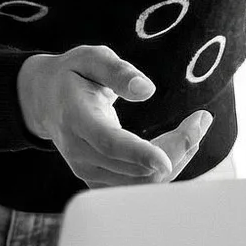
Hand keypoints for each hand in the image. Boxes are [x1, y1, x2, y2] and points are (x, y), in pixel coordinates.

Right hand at [18, 46, 211, 186]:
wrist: (45, 101)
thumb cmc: (73, 75)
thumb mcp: (90, 58)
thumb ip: (117, 70)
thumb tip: (146, 89)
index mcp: (76, 118)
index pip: (107, 143)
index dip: (138, 154)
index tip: (166, 159)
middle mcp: (79, 153)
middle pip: (133, 168)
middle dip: (175, 149)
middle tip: (200, 120)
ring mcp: (88, 172)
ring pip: (141, 183)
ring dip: (175, 160)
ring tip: (194, 128)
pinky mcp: (99, 182)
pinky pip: (138, 187)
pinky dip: (164, 169)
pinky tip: (179, 145)